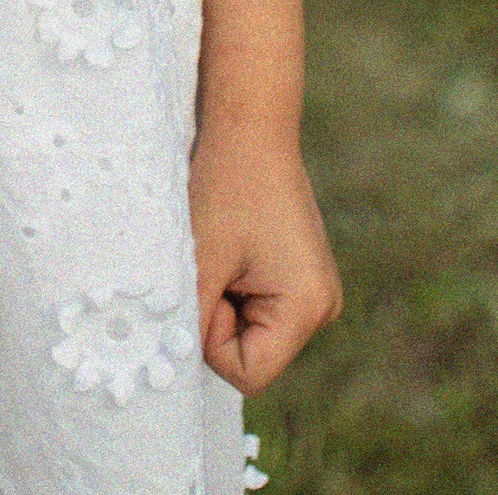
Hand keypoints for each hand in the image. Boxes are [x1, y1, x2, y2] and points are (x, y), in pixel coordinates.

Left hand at [186, 123, 341, 394]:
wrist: (250, 124)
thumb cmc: (224, 184)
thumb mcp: (201, 260)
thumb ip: (193, 321)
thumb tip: (176, 362)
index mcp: (307, 307)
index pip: (248, 373)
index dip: (211, 339)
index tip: (206, 283)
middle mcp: (322, 307)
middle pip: (252, 354)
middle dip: (218, 318)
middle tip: (212, 261)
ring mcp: (314, 291)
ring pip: (250, 331)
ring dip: (224, 300)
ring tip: (224, 248)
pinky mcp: (300, 275)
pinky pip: (257, 307)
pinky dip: (234, 285)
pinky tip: (233, 245)